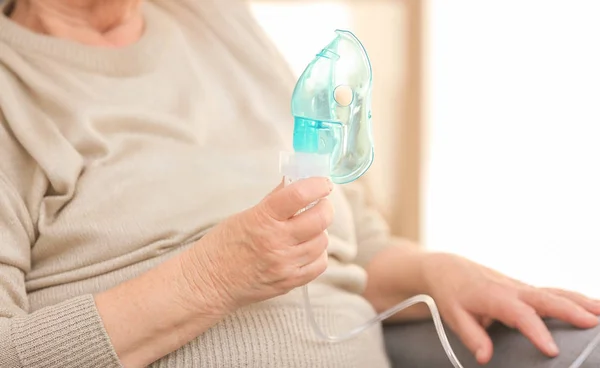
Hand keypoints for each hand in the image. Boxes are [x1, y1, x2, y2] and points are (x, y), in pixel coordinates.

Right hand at [180, 177, 333, 314]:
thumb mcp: (244, 215)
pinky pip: (319, 264)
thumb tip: (295, 181)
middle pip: (320, 219)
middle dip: (325, 207)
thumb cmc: (222, 246)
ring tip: (307, 229)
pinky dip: (317, 253)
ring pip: (323, 241)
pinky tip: (306, 249)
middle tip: (320, 204)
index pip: (299, 195)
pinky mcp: (290, 282)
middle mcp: (276, 241)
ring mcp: (285, 264)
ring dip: (319, 232)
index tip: (323, 183)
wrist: (208, 283)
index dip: (318, 184)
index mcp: (262, 219)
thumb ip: (274, 200)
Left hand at [421, 252, 599, 364]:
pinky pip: (553, 292)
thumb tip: (485, 357)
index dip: (536, 332)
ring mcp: (520, 287)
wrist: (448, 268)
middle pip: (545, 298)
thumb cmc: (451, 293)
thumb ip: (472, 336)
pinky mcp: (525, 288)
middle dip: (570, 310)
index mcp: (493, 297)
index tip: (552, 350)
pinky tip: (591, 306)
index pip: (519, 315)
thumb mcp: (454, 316)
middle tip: (593, 323)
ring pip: (554, 292)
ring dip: (579, 301)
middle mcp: (511, 289)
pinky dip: (573, 298)